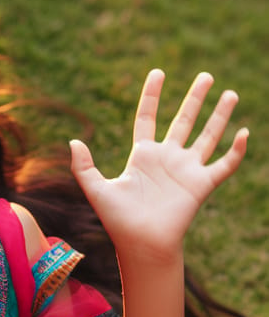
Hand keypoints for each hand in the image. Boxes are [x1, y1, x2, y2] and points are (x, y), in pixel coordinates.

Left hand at [70, 69, 247, 262]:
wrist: (140, 244)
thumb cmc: (118, 220)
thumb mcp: (97, 190)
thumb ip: (83, 167)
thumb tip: (73, 141)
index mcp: (142, 156)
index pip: (147, 118)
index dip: (151, 96)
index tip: (158, 72)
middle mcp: (166, 159)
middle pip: (183, 121)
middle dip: (195, 98)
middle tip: (206, 76)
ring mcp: (186, 170)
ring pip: (207, 136)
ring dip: (220, 116)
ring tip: (231, 93)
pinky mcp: (201, 184)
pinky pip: (224, 164)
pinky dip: (236, 151)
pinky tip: (244, 132)